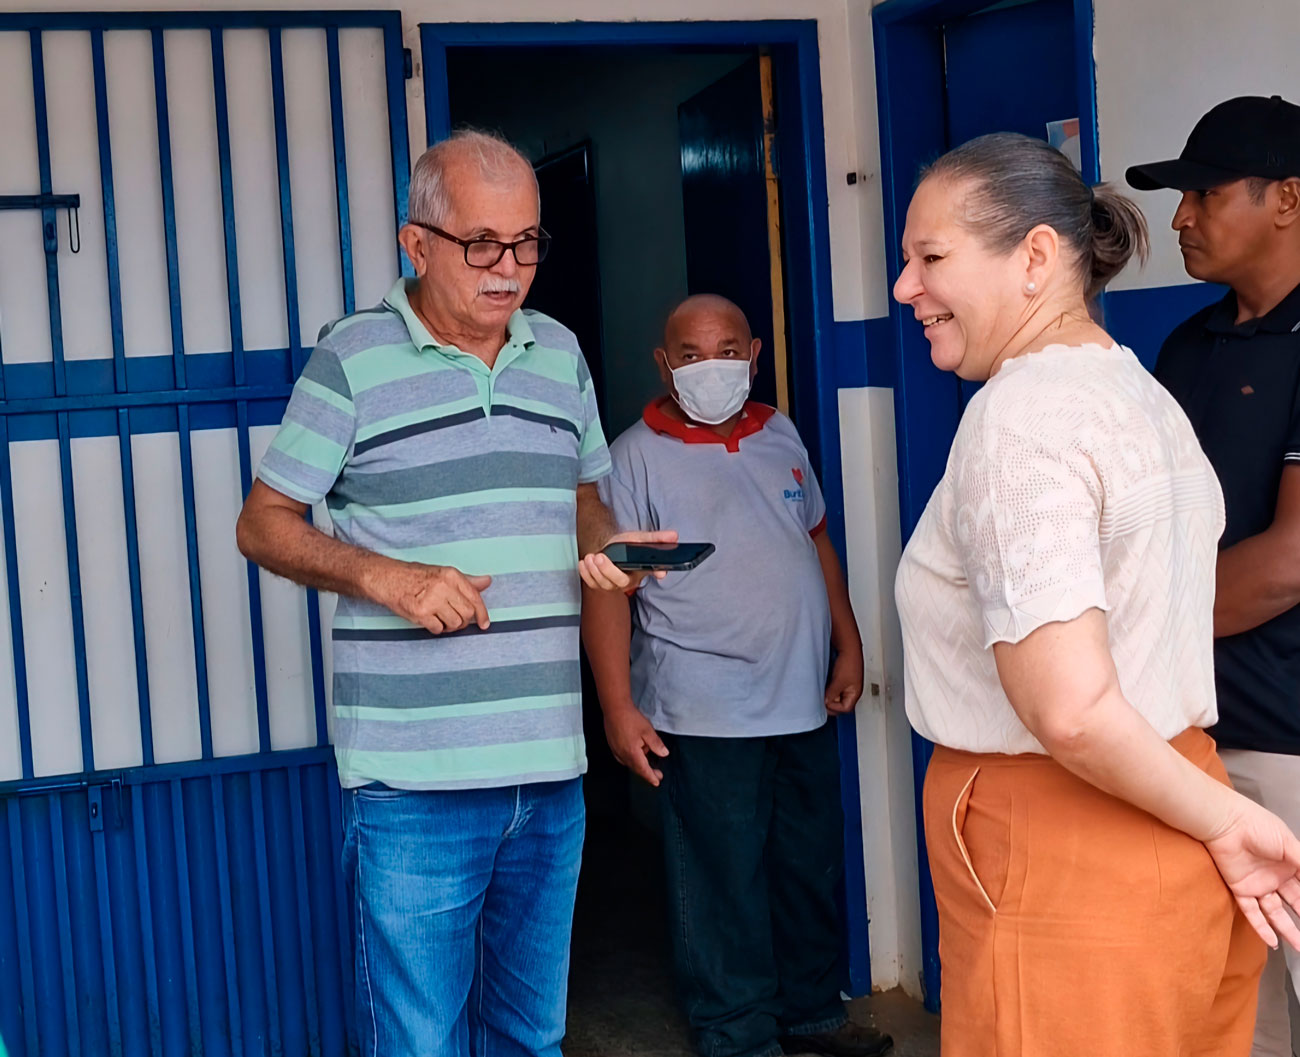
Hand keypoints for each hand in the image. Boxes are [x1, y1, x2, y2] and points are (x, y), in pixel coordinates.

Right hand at [373, 561, 491, 633]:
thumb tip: (487, 581)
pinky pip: (438, 629)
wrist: (388, 579)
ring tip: (440, 618)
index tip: (484, 624)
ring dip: (449, 626)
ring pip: (455, 623)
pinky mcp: (420, 613)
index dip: (482, 614)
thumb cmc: (416, 576)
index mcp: (451, 575)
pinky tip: (430, 621)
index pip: (475, 598)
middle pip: (467, 614)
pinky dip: (436, 628)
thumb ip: (466, 581)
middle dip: (463, 621)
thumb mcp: (443, 573)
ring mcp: (432, 600)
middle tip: (454, 619)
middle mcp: (443, 586)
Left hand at [578, 529, 678, 592]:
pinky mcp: (598, 584)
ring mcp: (612, 585)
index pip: (649, 573)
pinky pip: (591, 583)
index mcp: (639, 571)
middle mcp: (626, 582)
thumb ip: (656, 539)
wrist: (609, 549)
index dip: (654, 573)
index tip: (660, 573)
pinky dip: (586, 574)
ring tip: (590, 557)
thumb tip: (674, 536)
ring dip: (594, 571)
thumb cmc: (626, 546)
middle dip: (608, 570)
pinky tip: (584, 563)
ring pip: (603, 584)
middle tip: (599, 557)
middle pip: (619, 582)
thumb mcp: (640, 539)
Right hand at [604, 704, 668, 786]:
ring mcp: (616, 751)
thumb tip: (663, 754)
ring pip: (629, 763)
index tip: (657, 782)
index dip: (651, 777)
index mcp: (632, 753)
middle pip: (636, 768)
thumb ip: (656, 744)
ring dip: (639, 765)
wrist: (614, 709)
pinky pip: (623, 758)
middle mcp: (622, 755)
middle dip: (647, 772)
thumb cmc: (631, 719)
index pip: (643, 770)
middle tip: (657, 774)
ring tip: (647, 758)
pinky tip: (635, 754)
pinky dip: (631, 759)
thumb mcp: (648, 731)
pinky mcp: (612, 746)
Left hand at [825, 645, 863, 713]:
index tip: (825, 702)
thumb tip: (825, 702)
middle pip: (840, 704)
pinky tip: (823, 685)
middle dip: (830, 702)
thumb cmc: (849, 661)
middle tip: (821, 699)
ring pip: (835, 696)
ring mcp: (845, 684)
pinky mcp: (840, 678)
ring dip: (828, 695)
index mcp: (855, 693)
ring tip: (822, 691)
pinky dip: (827, 688)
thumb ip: (832, 694)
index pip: (845, 708)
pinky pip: (833, 688)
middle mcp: (851, 690)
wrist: (847, 647)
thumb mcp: (839, 681)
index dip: (835, 707)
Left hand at [1203, 795, 1299, 950]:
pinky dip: (1261, 927)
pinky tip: (1272, 942)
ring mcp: (1258, 884)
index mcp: (1289, 864)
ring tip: (1299, 946)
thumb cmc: (1257, 826)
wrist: (1225, 823)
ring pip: (1275, 912)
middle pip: (1294, 903)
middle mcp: (1275, 876)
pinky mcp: (1240, 889)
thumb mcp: (1289, 844)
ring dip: (1287, 930)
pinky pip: (1251, 912)